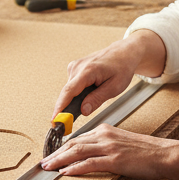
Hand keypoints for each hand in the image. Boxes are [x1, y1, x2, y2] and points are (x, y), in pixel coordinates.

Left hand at [40, 124, 173, 179]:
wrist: (164, 154)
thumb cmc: (146, 152)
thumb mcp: (122, 143)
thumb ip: (106, 146)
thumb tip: (92, 156)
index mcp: (105, 130)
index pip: (78, 139)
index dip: (62, 148)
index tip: (52, 155)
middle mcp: (105, 136)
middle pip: (73, 144)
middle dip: (56, 154)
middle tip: (43, 163)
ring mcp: (109, 147)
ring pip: (77, 152)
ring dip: (59, 161)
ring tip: (48, 168)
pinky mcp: (115, 160)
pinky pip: (90, 163)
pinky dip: (75, 168)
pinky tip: (65, 172)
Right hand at [52, 31, 166, 118]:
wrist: (123, 53)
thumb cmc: (122, 67)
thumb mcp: (115, 87)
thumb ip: (97, 99)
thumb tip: (83, 111)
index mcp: (88, 70)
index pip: (69, 91)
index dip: (60, 107)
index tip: (56, 120)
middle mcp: (78, 67)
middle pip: (66, 93)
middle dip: (65, 110)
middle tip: (66, 126)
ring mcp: (74, 67)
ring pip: (69, 90)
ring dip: (74, 101)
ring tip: (89, 103)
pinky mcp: (74, 69)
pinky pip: (72, 86)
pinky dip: (76, 94)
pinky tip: (88, 94)